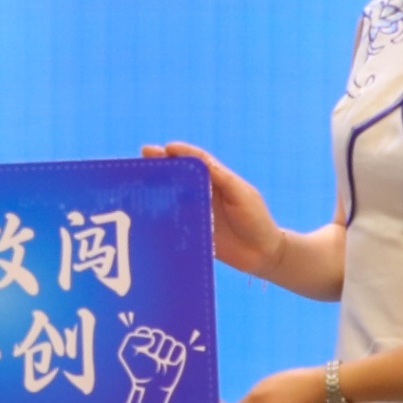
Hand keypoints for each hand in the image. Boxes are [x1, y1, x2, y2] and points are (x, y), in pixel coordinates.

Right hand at [141, 142, 287, 278]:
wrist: (263, 254)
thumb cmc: (257, 220)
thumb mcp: (242, 195)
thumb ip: (222, 179)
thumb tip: (200, 160)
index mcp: (218, 180)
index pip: (196, 161)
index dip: (180, 152)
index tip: (164, 148)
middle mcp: (205, 194)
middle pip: (180, 175)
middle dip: (162, 164)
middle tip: (143, 156)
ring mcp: (198, 212)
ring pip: (174, 196)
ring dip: (158, 188)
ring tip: (139, 181)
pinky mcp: (194, 231)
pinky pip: (175, 221)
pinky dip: (162, 215)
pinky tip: (147, 212)